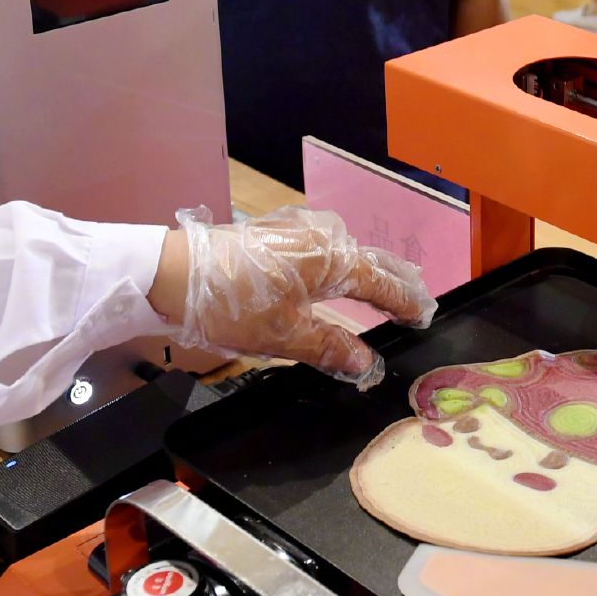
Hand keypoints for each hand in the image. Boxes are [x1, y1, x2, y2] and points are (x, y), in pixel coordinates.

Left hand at [162, 205, 437, 387]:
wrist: (171, 272)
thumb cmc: (233, 303)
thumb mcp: (285, 336)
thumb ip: (331, 347)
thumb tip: (367, 364)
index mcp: (334, 259)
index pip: (382, 283)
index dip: (405, 302)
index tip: (424, 316)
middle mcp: (324, 237)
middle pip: (371, 260)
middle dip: (396, 280)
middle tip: (417, 298)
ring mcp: (298, 231)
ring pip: (348, 252)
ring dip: (369, 269)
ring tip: (384, 285)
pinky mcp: (275, 233)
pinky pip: (325, 248)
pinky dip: (342, 263)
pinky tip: (337, 272)